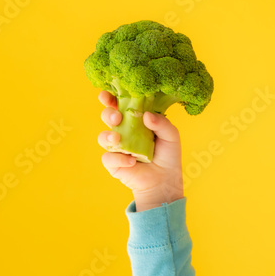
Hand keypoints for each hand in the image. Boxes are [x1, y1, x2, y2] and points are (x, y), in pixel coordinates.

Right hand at [97, 90, 184, 205]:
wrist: (165, 181)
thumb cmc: (168, 156)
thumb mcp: (171, 136)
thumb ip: (162, 123)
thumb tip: (145, 115)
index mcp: (136, 121)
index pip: (122, 105)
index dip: (112, 98)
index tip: (108, 94)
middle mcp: (124, 131)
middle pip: (108, 116)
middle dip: (108, 113)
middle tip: (117, 117)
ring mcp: (117, 147)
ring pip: (103, 136)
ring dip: (107, 135)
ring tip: (118, 138)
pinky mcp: (113, 163)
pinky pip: (108, 157)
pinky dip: (119, 159)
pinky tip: (132, 161)